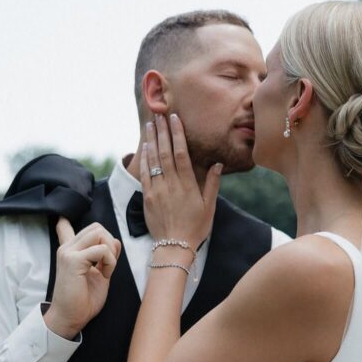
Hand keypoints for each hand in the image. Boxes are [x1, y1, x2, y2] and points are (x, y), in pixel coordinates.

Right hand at [43, 218, 120, 338]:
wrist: (71, 318)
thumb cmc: (83, 300)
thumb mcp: (99, 273)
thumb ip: (105, 256)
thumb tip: (115, 241)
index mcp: (70, 252)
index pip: (64, 228)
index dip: (65, 223)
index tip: (62, 221)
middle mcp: (67, 249)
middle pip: (96, 227)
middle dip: (110, 243)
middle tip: (107, 264)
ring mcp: (68, 253)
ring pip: (100, 233)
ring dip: (111, 251)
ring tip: (106, 270)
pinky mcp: (74, 261)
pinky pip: (102, 250)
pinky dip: (110, 261)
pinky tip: (105, 274)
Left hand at [140, 114, 220, 251]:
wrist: (174, 247)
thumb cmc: (195, 228)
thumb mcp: (208, 207)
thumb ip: (212, 184)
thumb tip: (217, 163)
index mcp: (188, 185)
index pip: (181, 153)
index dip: (177, 134)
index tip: (175, 118)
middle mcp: (172, 185)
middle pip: (165, 152)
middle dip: (162, 131)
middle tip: (159, 114)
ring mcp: (157, 190)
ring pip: (153, 160)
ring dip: (151, 140)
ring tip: (150, 124)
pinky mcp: (148, 198)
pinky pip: (145, 174)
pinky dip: (145, 159)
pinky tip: (145, 147)